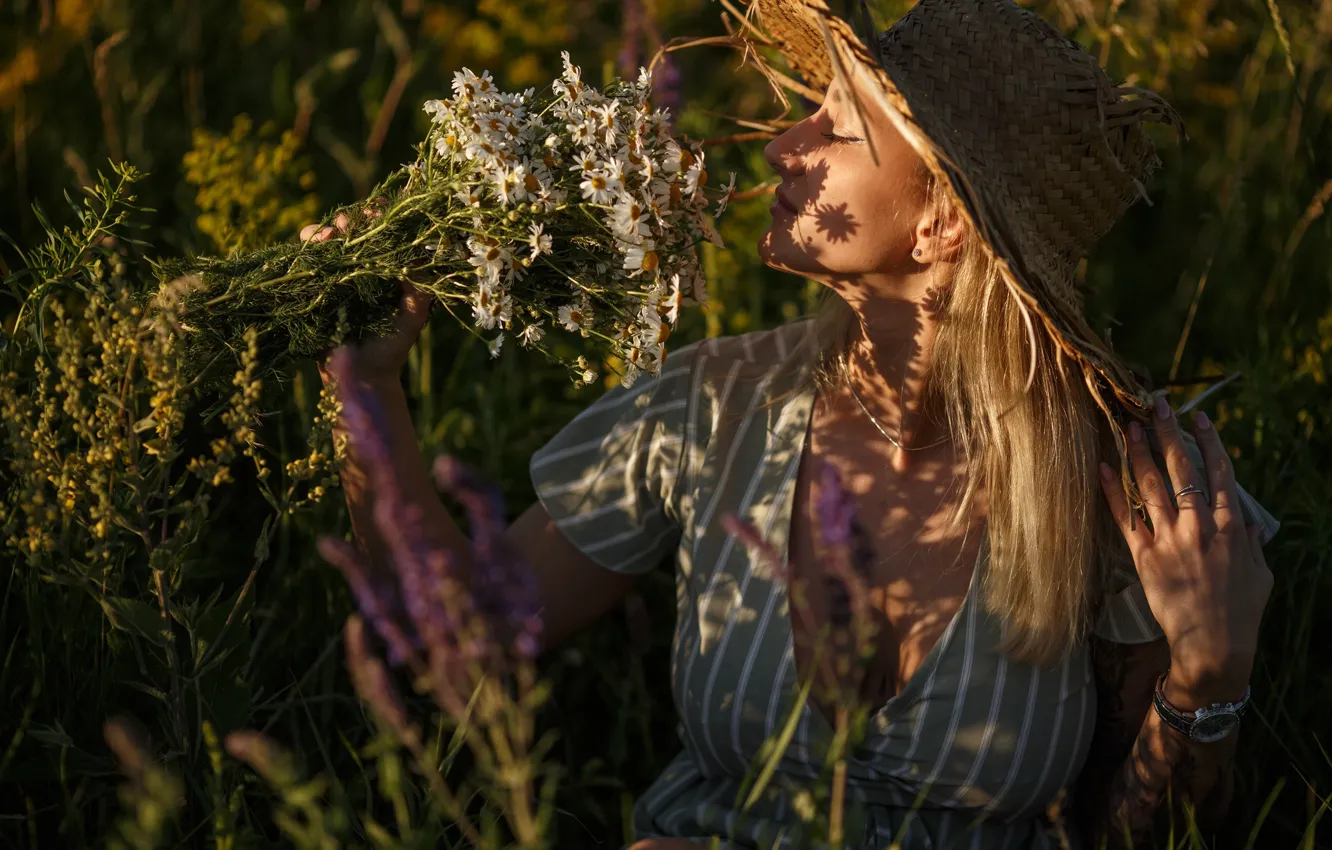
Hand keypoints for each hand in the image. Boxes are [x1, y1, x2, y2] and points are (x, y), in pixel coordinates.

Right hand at [300, 200, 433, 384]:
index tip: (376, 210)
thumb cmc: (391, 348)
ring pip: (325, 242)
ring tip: (326, 235)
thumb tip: (419, 256)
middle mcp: (360, 269)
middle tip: (345, 224)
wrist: (360, 377)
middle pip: (351, 232)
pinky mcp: (312, 288)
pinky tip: (309, 245)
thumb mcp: (413, 316)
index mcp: (386, 271)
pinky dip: (305, 248)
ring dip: (323, 231)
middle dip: (348, 221)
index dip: (380, 218)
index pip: (382, 234)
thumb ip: (419, 289)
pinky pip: (304, 261)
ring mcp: (334, 278)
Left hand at [1098, 394, 1271, 705]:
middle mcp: (1199, 527)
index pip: (1219, 473)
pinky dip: (1111, 493)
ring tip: (1128, 427)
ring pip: (1150, 487)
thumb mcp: (1260, 575)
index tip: (1199, 417)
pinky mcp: (1145, 558)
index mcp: (1230, 527)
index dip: (1209, 442)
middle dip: (1168, 434)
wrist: (1214, 646)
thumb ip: (1252, 545)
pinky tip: (1101, 469)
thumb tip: (1249, 524)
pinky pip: (1124, 519)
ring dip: (1138, 454)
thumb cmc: (1242, 613)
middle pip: (1182, 470)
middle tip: (1157, 405)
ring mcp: (1170, 540)